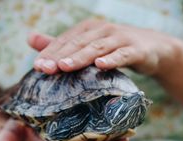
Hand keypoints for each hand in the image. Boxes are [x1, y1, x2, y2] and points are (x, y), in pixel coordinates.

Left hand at [29, 19, 179, 74]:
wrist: (152, 48)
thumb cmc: (114, 48)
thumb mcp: (88, 45)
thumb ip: (61, 44)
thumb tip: (30, 38)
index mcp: (87, 29)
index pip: (65, 40)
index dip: (50, 53)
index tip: (37, 67)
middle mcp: (101, 30)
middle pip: (78, 43)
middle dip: (60, 56)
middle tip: (45, 69)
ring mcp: (119, 38)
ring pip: (97, 48)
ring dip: (81, 57)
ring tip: (65, 66)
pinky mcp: (135, 49)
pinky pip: (122, 55)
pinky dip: (112, 59)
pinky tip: (101, 65)